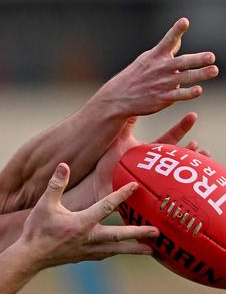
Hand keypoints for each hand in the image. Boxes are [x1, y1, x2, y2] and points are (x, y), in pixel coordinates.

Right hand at [20, 163, 156, 269]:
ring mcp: (87, 250)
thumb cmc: (37, 230)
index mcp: (81, 223)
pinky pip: (105, 254)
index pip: (106, 206)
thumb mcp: (45, 205)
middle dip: (139, 233)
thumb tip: (64, 165)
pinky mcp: (83, 256)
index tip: (136, 186)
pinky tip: (120, 251)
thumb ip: (56, 184)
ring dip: (134, 248)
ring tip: (151, 250)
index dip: (121, 194)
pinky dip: (116, 251)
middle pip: (119, 235)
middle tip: (157, 233)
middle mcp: (89, 238)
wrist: (29, 257)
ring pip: (116, 249)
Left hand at [88, 112, 209, 201]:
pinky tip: (176, 187)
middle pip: (177, 158)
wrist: (93, 186)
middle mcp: (154, 167)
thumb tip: (132, 98)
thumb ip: (126, 123)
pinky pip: (161, 194)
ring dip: (187, 170)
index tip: (193, 115)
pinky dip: (170, 190)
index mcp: (148, 153)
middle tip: (200, 146)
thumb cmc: (105, 164)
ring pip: (175, 175)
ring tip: (197, 163)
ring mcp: (151, 180)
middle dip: (191, 152)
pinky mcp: (145, 194)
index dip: (181, 128)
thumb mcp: (118, 140)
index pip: (169, 139)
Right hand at [89, 18, 217, 118]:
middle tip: (211, 56)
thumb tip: (178, 40)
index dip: (176, 30)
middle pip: (182, 62)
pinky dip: (188, 93)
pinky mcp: (162, 98)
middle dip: (197, 59)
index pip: (168, 41)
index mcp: (156, 56)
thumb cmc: (134, 76)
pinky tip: (198, 90)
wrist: (117, 98)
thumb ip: (165, 51)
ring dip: (199, 74)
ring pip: (185, 78)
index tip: (184, 21)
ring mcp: (162, 84)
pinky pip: (178, 95)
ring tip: (214, 70)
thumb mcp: (146, 60)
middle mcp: (161, 68)